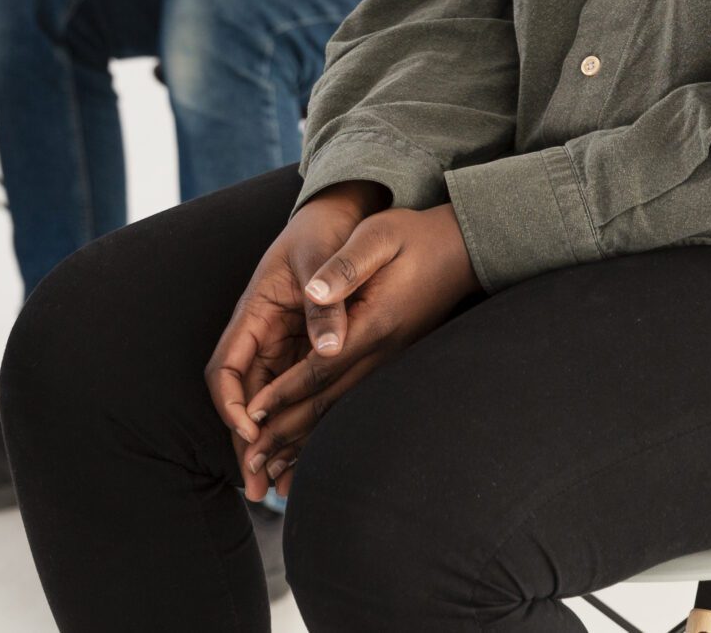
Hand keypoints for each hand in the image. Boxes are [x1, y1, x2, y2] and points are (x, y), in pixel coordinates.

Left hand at [227, 200, 479, 497]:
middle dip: (285, 435)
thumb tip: (314, 294)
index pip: (321, 369)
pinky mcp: (390, 364)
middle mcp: (384, 354)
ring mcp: (390, 364)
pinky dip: (326, 432)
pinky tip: (306, 453)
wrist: (461, 249)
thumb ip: (344, 267)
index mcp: (375, 325)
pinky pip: (352, 406)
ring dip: (303, 445)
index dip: (284, 394)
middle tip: (248, 464)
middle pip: (328, 404)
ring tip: (269, 474)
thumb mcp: (378, 237)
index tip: (251, 417)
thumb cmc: (414, 236)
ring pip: (340, 414)